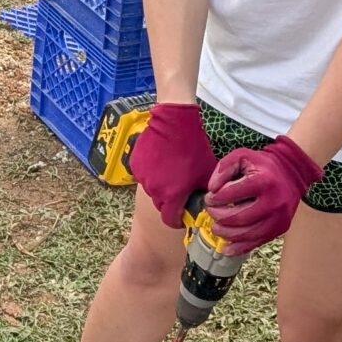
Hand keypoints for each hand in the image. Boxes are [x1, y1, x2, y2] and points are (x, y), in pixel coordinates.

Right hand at [126, 103, 215, 228]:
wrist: (174, 122)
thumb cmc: (194, 148)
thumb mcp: (206, 173)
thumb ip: (204, 194)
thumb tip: (204, 205)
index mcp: (172, 196)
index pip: (170, 220)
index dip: (177, 220)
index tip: (182, 215)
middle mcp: (154, 190)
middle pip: (160, 205)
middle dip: (169, 202)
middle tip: (179, 189)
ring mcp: (143, 177)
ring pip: (151, 190)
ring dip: (160, 186)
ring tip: (170, 171)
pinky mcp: (135, 165)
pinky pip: (143, 176)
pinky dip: (151, 173)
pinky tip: (160, 161)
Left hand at [206, 136, 322, 252]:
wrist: (291, 174)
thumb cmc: (262, 166)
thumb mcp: (242, 156)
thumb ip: (223, 168)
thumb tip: (212, 188)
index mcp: (263, 181)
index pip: (231, 194)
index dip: (214, 198)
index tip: (209, 198)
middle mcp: (273, 202)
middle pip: (238, 217)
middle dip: (218, 216)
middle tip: (211, 212)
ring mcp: (278, 218)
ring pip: (247, 234)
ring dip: (226, 234)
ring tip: (216, 227)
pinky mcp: (280, 228)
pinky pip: (257, 242)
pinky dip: (239, 247)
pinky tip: (226, 247)